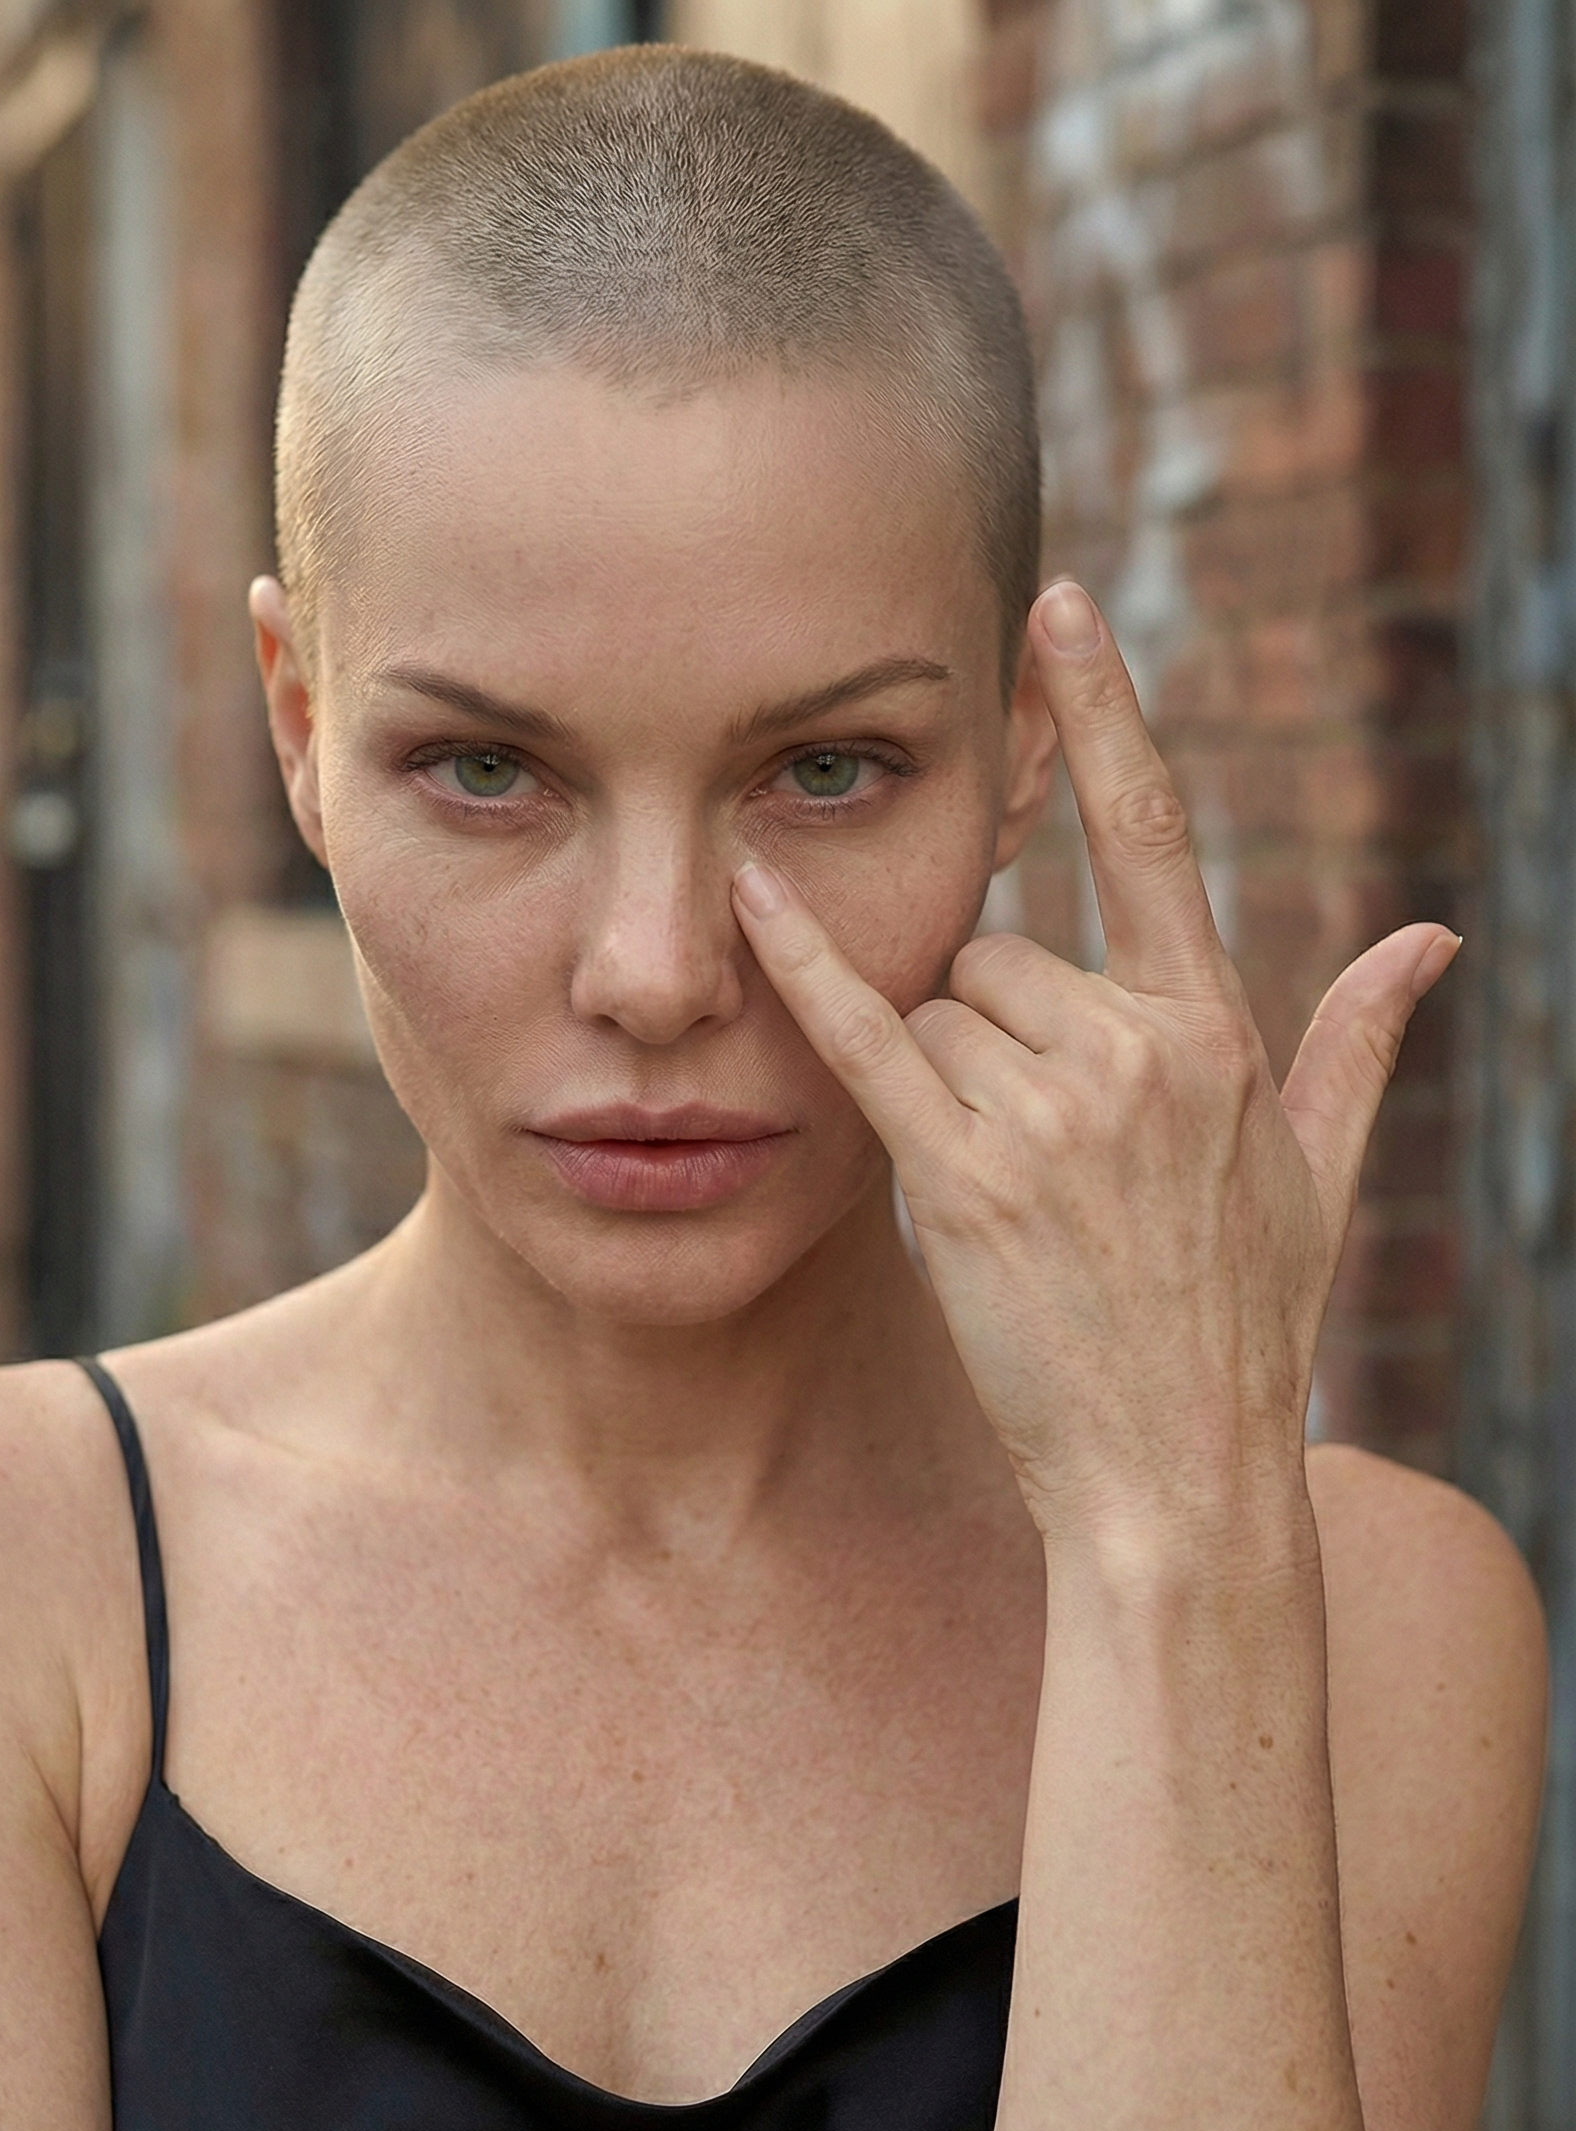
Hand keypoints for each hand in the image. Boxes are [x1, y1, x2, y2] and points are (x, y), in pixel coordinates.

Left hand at [732, 581, 1457, 1541]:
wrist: (1176, 1472)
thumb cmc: (1241, 1328)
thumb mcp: (1317, 1177)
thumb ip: (1359, 1042)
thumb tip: (1433, 936)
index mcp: (1214, 1034)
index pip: (1153, 835)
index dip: (1106, 714)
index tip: (1059, 609)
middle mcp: (1136, 1052)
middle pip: (998, 958)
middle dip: (990, 1034)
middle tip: (1035, 1155)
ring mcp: (1050, 1114)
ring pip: (938, 1014)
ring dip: (942, 1085)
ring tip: (1007, 1194)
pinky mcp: (963, 1180)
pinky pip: (867, 1043)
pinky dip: (805, 974)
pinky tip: (747, 898)